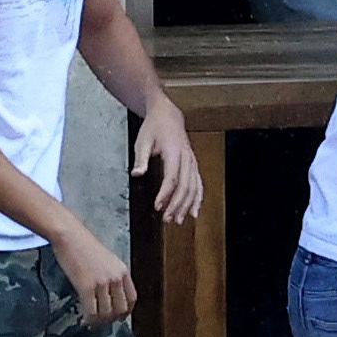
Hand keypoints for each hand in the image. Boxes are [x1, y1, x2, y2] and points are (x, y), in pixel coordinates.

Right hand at [50, 219, 139, 329]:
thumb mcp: (107, 259)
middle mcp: (116, 278)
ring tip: (93, 321)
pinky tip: (85, 320)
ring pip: (107, 312)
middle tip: (103, 322)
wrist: (69, 235)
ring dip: (100, 321)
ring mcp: (102, 283)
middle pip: (121, 308)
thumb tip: (110, 293)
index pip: (132, 298)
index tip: (120, 317)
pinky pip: (92, 310)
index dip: (127, 311)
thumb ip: (112, 275)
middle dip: (113, 319)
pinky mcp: (87, 286)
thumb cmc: (83, 245)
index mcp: (123, 271)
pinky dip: (90, 319)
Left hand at [132, 95, 206, 225]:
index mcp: (174, 153)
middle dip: (177, 205)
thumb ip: (141, 159)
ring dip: (187, 205)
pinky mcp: (194, 165)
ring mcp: (192, 163)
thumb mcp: (142, 140)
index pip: (172, 178)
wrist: (168, 116)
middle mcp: (187, 159)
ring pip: (194, 188)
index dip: (166, 194)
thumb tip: (137, 174)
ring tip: (179, 220)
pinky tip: (194, 211)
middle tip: (168, 219)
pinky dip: (197, 199)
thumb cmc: (154, 128)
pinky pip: (199, 184)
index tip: (158, 206)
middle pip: (185, 187)